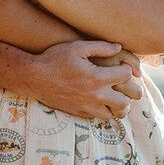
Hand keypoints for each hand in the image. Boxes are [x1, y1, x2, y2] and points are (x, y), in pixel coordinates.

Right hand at [26, 41, 141, 118]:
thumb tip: (119, 47)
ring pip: (114, 114)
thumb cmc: (55, 58)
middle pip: (125, 101)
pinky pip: (100, 117)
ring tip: (115, 93)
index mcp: (97, 78)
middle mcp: (95, 96)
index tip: (121, 65)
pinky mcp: (79, 113)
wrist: (34, 78)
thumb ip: (101, 47)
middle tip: (123, 84)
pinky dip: (105, 109)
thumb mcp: (78, 47)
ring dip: (118, 104)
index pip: (126, 76)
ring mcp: (87, 107)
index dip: (127, 69)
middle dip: (129, 92)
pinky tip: (101, 99)